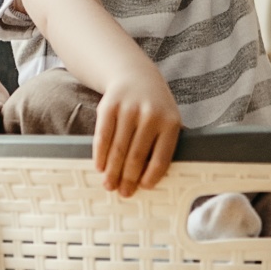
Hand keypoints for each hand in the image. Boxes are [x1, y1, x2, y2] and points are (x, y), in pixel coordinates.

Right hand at [91, 67, 180, 196]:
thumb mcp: (168, 120)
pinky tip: (100, 167)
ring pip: (118, 149)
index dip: (151, 176)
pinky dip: (100, 155)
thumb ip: (163, 144)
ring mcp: (129, 110)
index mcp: (170, 123)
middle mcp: (150, 115)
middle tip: (123, 193)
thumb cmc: (154, 107)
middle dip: (128, 179)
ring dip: (112, 171)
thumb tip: (152, 179)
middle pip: (136, 156)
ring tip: (109, 184)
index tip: (144, 188)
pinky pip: (103, 137)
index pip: (161, 158)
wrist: (136, 76)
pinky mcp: (109, 107)